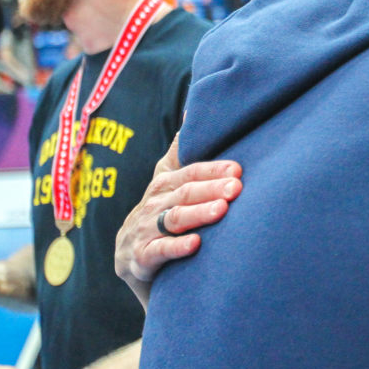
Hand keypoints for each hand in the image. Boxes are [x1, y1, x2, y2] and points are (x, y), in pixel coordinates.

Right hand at [114, 133, 240, 308]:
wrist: (130, 260)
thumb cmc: (160, 214)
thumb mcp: (167, 182)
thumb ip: (179, 151)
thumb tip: (192, 109)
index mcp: (163, 184)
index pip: (190, 172)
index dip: (213, 169)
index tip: (237, 169)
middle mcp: (153, 204)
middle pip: (185, 193)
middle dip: (211, 189)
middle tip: (236, 188)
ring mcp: (144, 231)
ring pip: (174, 219)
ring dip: (198, 214)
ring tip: (221, 210)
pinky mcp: (140, 258)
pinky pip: (158, 251)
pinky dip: (176, 247)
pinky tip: (196, 244)